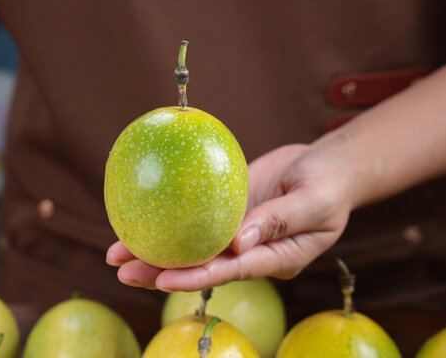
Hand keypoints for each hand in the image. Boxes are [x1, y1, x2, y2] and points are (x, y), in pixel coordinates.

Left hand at [106, 144, 356, 290]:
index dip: (197, 277)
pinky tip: (139, 219)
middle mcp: (249, 251)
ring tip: (115, 254)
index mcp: (275, 259)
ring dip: (154, 250)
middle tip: (122, 272)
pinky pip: (193, 219)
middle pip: (202, 266)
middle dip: (161, 272)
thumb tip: (237, 242)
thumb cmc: (331, 184)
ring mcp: (236, 232)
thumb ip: (279, 220)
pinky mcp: (227, 210)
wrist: (327, 166)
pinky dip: (168, 221)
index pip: (231, 272)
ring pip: (191, 246)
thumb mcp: (316, 201)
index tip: (163, 279)